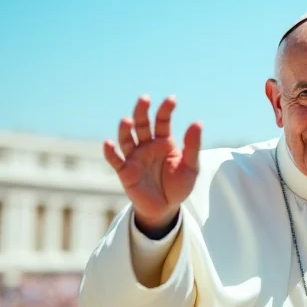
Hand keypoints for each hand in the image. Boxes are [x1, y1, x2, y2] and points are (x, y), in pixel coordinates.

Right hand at [103, 95, 201, 230]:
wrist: (167, 208)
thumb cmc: (179, 185)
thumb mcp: (190, 166)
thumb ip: (192, 146)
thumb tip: (197, 122)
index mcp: (163, 142)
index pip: (162, 121)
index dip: (165, 110)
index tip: (172, 99)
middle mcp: (147, 146)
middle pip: (141, 124)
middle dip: (142, 111)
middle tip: (144, 98)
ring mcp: (135, 158)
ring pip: (127, 139)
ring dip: (125, 129)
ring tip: (127, 120)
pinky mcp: (126, 172)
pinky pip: (116, 161)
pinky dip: (110, 152)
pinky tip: (108, 144)